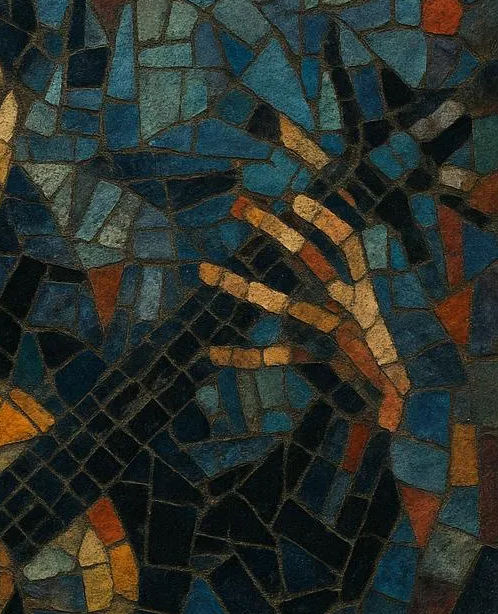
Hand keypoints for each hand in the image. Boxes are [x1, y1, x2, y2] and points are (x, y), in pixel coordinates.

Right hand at [199, 194, 410, 431]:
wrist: (408, 398)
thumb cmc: (408, 380)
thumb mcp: (404, 373)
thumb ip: (391, 388)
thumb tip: (385, 412)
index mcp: (363, 301)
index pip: (346, 248)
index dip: (325, 222)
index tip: (297, 201)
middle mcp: (338, 307)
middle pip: (303, 261)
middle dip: (274, 234)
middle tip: (242, 209)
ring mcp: (319, 327)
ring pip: (276, 303)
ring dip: (241, 285)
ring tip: (204, 271)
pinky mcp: (312, 353)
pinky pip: (274, 355)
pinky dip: (246, 358)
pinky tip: (216, 356)